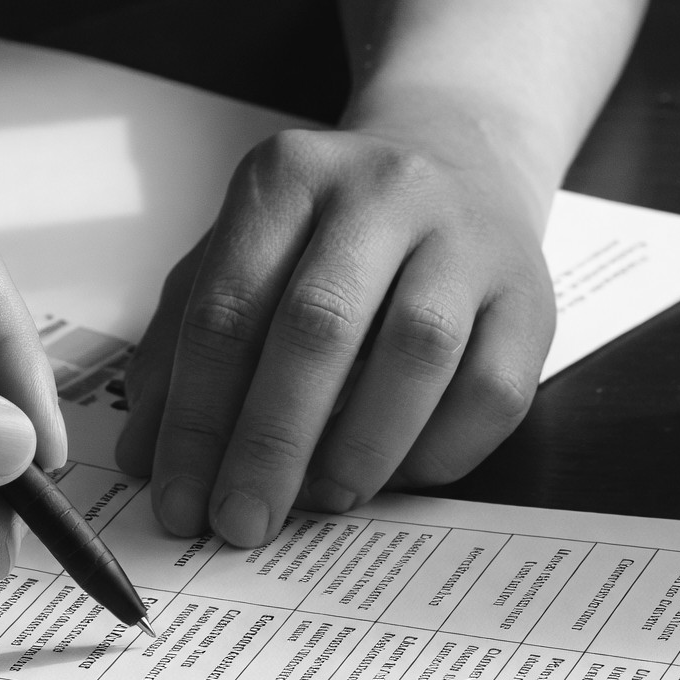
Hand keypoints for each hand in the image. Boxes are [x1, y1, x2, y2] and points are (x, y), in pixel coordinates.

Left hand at [114, 125, 552, 545]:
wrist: (460, 159)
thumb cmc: (332, 229)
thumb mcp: (243, 254)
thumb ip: (185, 345)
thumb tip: (148, 458)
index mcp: (289, 177)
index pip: (228, 308)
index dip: (198, 418)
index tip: (179, 500)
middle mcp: (382, 191)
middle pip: (318, 327)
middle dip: (271, 443)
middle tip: (242, 521)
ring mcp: (467, 239)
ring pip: (417, 353)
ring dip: (360, 448)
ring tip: (321, 502)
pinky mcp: (531, 295)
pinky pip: (492, 390)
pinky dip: (439, 450)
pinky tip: (396, 476)